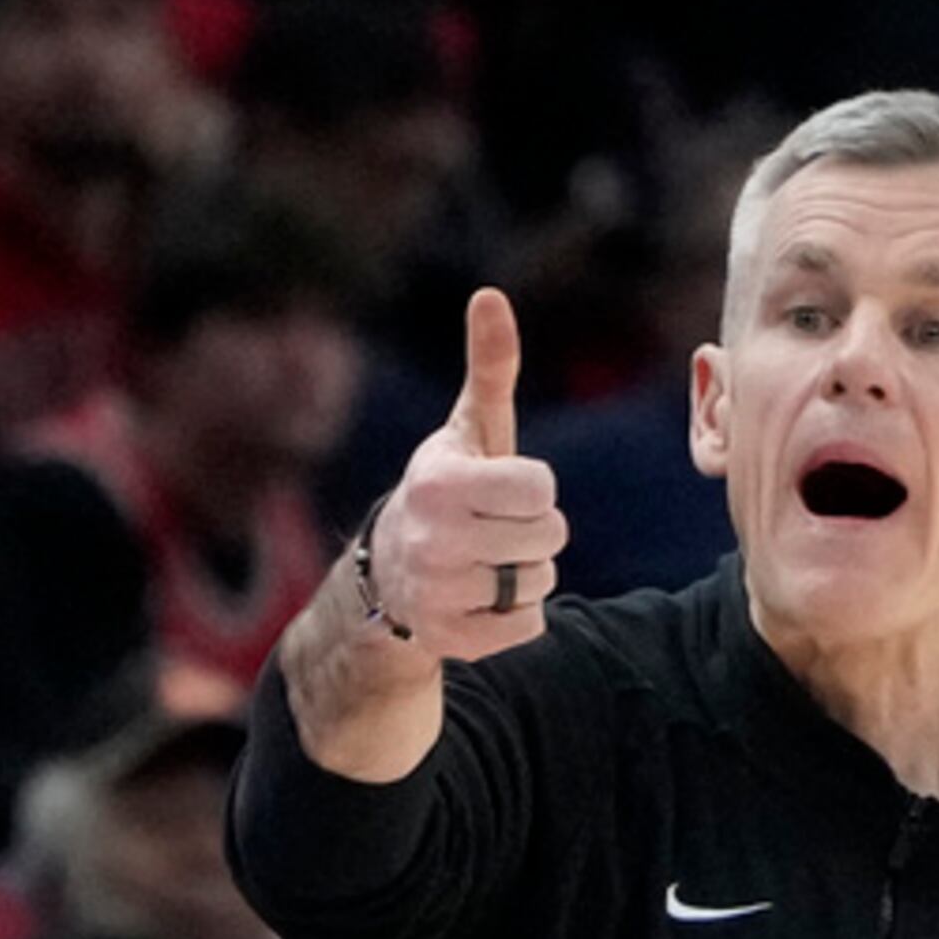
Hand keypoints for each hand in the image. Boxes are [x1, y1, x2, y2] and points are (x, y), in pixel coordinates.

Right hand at [365, 290, 567, 662]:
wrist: (389, 575)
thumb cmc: (447, 490)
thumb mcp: (467, 431)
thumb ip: (489, 369)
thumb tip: (492, 297)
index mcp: (439, 484)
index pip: (541, 488)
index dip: (535, 488)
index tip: (503, 488)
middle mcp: (433, 540)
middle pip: (550, 536)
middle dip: (536, 531)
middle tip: (497, 527)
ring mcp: (440, 594)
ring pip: (542, 582)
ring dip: (529, 572)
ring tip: (488, 560)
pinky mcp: (452, 641)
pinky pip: (530, 626)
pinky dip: (518, 614)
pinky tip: (482, 597)